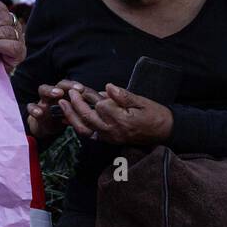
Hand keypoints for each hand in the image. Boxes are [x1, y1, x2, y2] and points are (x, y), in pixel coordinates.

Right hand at [26, 79, 101, 138]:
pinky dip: (34, 109)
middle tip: (74, 87)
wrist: (46, 125)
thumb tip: (105, 102)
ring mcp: (43, 100)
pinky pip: (31, 107)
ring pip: (43, 90)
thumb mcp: (75, 111)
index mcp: (66, 93)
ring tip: (58, 94)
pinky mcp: (34, 111)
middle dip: (65, 86)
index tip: (82, 89)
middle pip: (58, 84)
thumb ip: (86, 106)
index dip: (76, 86)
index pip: (71, 85)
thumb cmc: (64, 115)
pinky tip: (39, 112)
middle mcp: (54, 93)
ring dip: (50, 91)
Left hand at [57, 83, 172, 145]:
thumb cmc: (155, 114)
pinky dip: (77, 125)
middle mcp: (113, 131)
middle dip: (76, 104)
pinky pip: (89, 134)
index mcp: (122, 121)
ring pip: (84, 128)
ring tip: (62, 104)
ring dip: (71, 116)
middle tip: (69, 92)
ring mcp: (109, 137)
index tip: (95, 90)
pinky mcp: (108, 140)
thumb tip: (108, 86)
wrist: (164, 132)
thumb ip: (123, 95)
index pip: (101, 106)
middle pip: (88, 117)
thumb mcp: (142, 102)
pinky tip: (69, 117)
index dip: (97, 97)